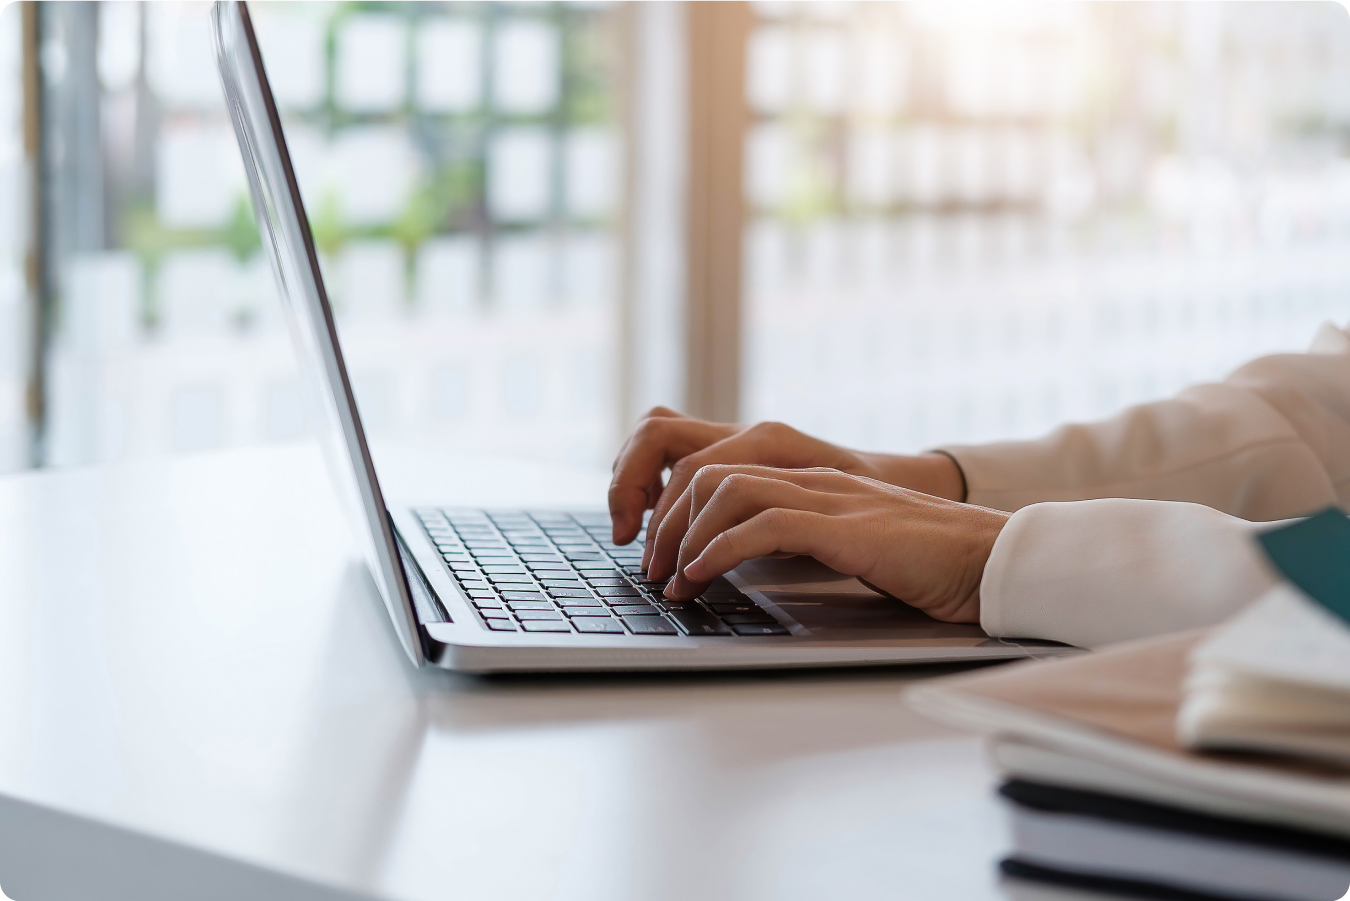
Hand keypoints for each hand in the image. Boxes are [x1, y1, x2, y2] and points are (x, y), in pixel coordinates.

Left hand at [662, 465, 1007, 623]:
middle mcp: (812, 477)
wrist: (990, 560)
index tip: (660, 551)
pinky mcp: (846, 526)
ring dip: (685, 538)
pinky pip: (764, 524)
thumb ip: (799, 536)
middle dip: (666, 521)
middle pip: (708, 472)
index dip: (675, 506)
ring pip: (727, 490)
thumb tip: (738, 560)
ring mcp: (829, 496)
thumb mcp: (845, 541)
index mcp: (810, 478)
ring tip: (672, 581)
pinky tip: (705, 576)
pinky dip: (722, 550)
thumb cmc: (922, 562)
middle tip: (653, 570)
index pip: (718, 467)